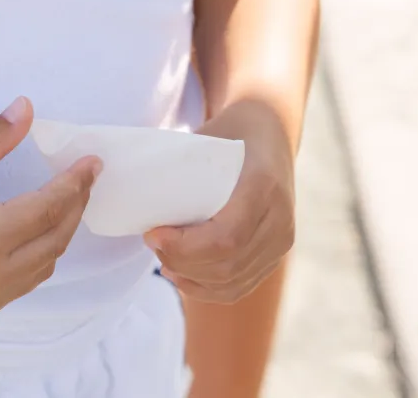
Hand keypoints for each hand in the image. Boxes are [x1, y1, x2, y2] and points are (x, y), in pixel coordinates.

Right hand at [0, 98, 99, 329]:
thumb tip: (27, 108)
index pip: (49, 207)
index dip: (75, 182)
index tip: (92, 161)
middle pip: (54, 239)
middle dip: (74, 206)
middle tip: (83, 178)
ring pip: (41, 268)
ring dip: (57, 235)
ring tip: (61, 202)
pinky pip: (19, 287)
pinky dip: (32, 261)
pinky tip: (28, 236)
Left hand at [145, 99, 294, 304]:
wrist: (271, 128)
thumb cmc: (232, 130)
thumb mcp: (208, 137)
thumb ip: (181, 166)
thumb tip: (135, 190)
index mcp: (264, 185)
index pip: (226, 237)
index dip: (186, 247)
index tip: (154, 233)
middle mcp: (280, 217)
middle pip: (227, 265)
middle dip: (182, 262)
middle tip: (152, 243)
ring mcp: (283, 238)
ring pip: (233, 282)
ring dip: (192, 279)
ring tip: (164, 260)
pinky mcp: (277, 253)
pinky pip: (241, 286)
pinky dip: (208, 289)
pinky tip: (183, 276)